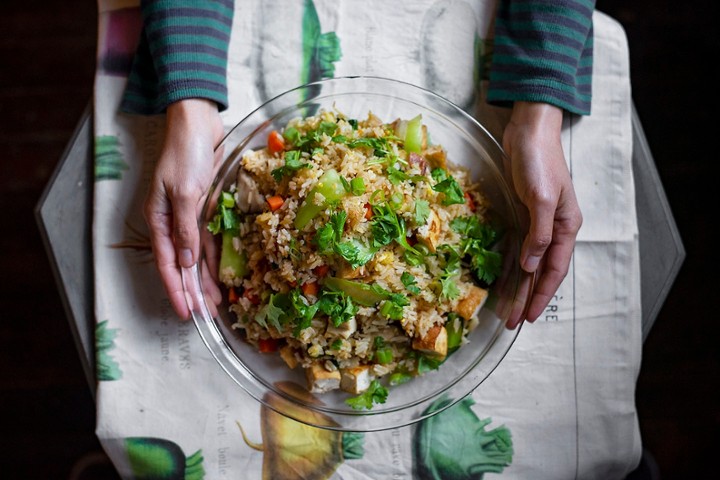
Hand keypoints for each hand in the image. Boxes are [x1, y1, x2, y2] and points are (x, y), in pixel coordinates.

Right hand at [144, 99, 224, 318]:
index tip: (186, 313)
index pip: (167, 263)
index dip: (176, 290)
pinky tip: (223, 277)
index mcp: (159, 219)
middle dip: (193, 292)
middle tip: (207, 317)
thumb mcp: (184, 191)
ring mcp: (190, 217)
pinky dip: (216, 260)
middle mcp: (173, 222)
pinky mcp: (206, 209)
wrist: (198, 122)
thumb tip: (185, 262)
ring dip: (206, 281)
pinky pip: (211, 241)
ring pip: (197, 257)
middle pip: (182, 265)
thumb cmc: (185, 153)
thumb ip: (185, 229)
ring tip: (217, 305)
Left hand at [502, 102, 582, 326]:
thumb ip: (539, 233)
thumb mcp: (543, 198)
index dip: (542, 295)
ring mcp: (536, 223)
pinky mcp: (521, 215)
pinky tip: (501, 281)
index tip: (530, 317)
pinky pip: (514, 248)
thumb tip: (531, 266)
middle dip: (527, 298)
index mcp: (566, 227)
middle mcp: (552, 229)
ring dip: (516, 287)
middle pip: (539, 272)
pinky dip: (508, 266)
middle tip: (513, 323)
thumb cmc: (539, 161)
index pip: (554, 270)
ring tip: (506, 311)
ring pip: (526, 264)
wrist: (529, 130)